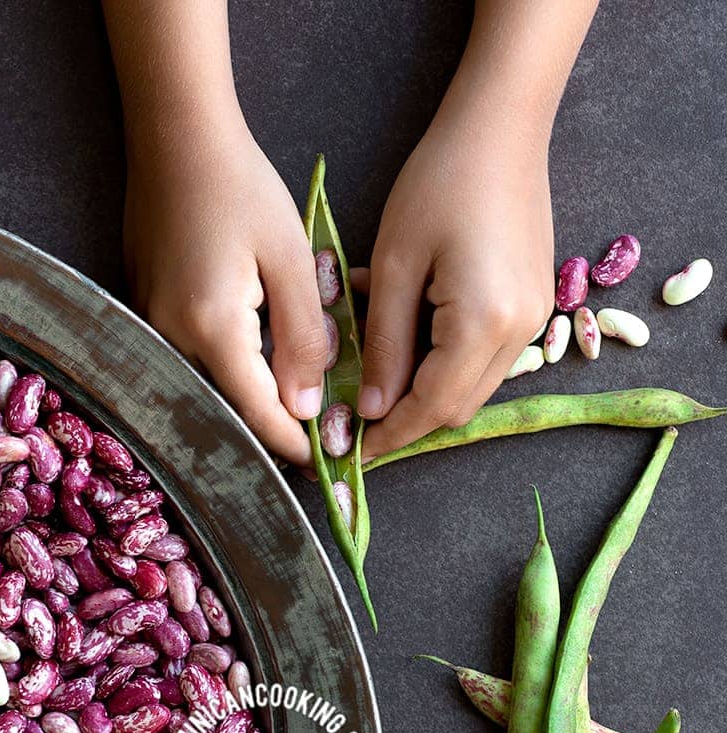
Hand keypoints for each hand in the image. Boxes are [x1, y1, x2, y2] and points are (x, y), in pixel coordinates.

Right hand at [124, 111, 327, 464]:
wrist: (176, 140)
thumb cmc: (239, 186)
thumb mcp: (290, 258)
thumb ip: (303, 337)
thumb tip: (309, 407)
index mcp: (213, 328)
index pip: (259, 413)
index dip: (295, 445)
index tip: (328, 463)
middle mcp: (172, 341)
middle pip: (228, 413)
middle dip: (272, 433)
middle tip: (317, 445)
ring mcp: (152, 331)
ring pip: (208, 393)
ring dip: (248, 406)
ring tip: (293, 412)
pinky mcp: (145, 317)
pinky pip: (190, 366)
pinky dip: (225, 377)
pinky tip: (256, 372)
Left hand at [357, 97, 553, 460]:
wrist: (501, 127)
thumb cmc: (440, 182)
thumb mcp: (394, 266)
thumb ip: (384, 345)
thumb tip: (371, 407)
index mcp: (483, 324)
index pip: (431, 406)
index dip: (390, 434)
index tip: (353, 450)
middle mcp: (520, 331)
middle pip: (457, 408)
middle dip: (408, 420)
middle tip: (359, 416)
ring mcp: (534, 319)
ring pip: (473, 388)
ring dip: (427, 393)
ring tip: (379, 376)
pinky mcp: (533, 303)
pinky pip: (487, 358)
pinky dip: (447, 364)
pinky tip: (411, 340)